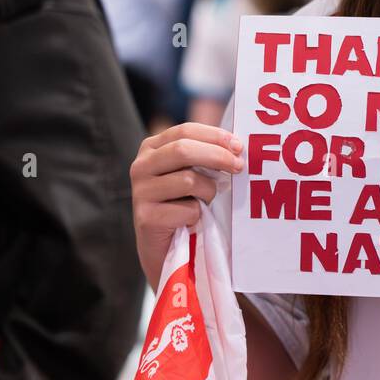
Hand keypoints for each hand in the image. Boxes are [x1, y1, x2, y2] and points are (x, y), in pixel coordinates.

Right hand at [130, 123, 243, 279]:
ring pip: (188, 180)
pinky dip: (198, 216)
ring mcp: (140, 192)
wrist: (164, 249)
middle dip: (218, 156)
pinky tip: (191, 221)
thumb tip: (237, 147)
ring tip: (206, 202)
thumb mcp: (191, 173)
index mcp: (152, 148)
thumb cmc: (182, 204)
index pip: (185, 131)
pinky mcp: (146, 217)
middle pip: (183, 150)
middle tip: (239, 167)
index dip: (215, 136)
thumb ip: (205, 156)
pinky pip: (187, 210)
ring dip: (208, 192)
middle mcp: (141, 166)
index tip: (239, 146)